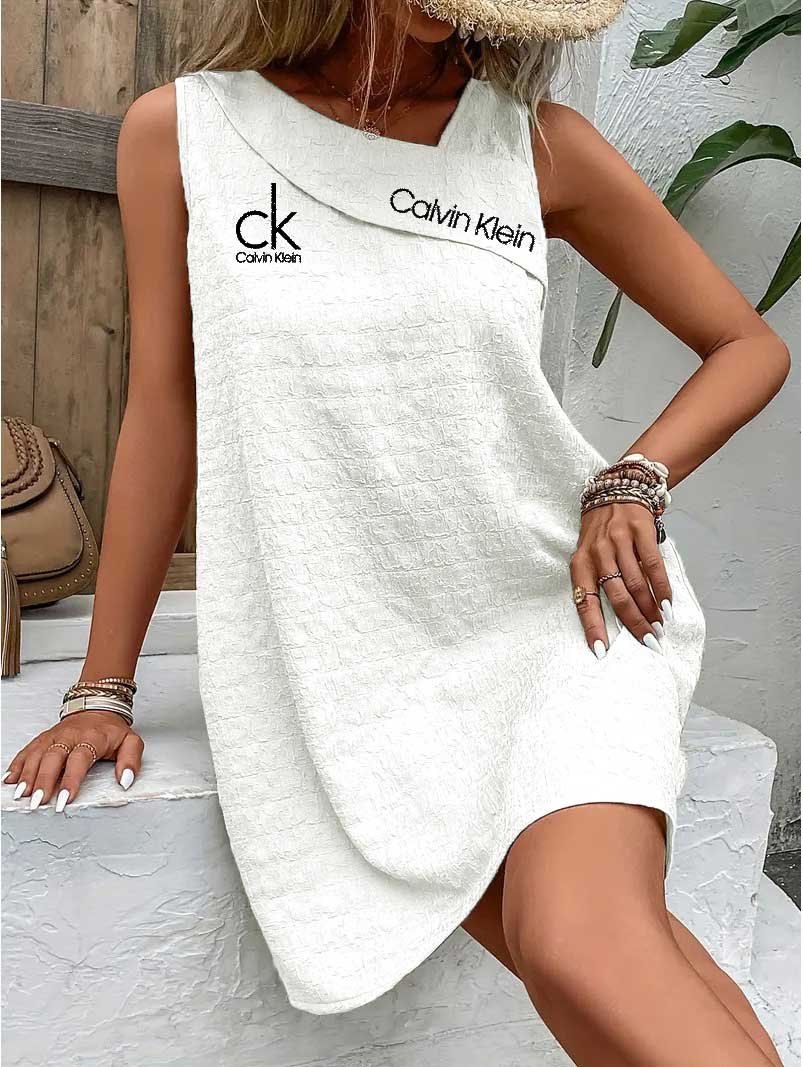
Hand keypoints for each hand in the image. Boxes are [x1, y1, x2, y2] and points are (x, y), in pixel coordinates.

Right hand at [2, 710, 144, 811]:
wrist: (98, 707)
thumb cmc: (111, 730)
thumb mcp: (131, 741)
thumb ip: (131, 761)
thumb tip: (126, 781)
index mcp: (92, 738)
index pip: (79, 759)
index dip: (71, 780)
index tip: (65, 799)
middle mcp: (70, 736)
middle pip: (53, 757)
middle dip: (43, 781)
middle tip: (37, 802)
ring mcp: (54, 736)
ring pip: (37, 754)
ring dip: (27, 775)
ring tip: (20, 794)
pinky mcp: (43, 738)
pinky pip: (28, 750)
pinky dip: (17, 764)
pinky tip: (10, 779)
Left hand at [570, 501, 672, 656]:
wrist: (616, 489)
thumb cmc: (601, 532)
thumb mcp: (589, 554)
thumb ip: (597, 581)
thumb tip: (614, 619)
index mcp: (580, 563)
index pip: (584, 602)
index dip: (593, 628)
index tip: (602, 652)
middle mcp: (598, 553)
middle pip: (616, 596)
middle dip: (633, 623)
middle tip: (648, 642)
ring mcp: (619, 540)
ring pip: (636, 584)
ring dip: (650, 610)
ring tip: (659, 627)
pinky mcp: (640, 531)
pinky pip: (653, 566)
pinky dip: (662, 588)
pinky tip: (668, 605)